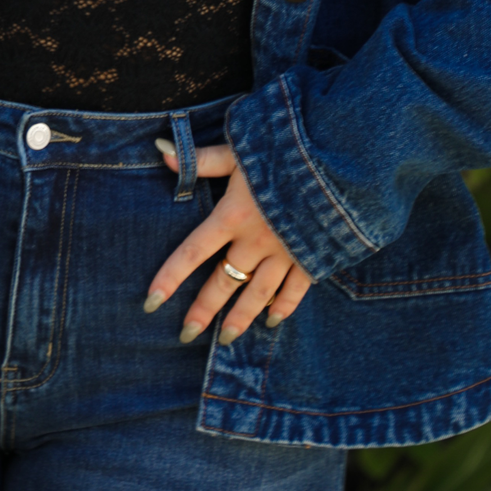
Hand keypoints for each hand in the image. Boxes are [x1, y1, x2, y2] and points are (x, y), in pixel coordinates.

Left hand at [144, 142, 311, 344]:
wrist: (340, 162)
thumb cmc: (286, 151)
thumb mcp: (240, 150)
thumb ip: (202, 159)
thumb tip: (161, 152)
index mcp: (233, 216)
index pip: (192, 253)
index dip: (169, 277)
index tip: (151, 302)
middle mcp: (256, 241)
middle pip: (223, 281)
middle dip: (203, 310)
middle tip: (186, 335)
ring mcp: (285, 252)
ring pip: (257, 293)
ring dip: (240, 318)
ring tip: (225, 339)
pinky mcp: (312, 256)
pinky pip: (295, 289)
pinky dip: (284, 306)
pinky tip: (273, 321)